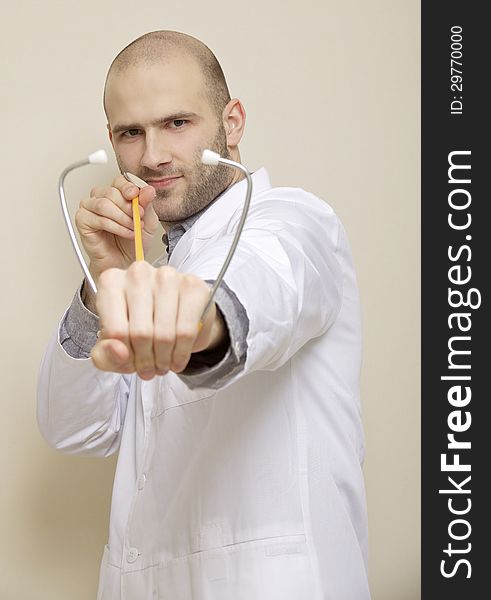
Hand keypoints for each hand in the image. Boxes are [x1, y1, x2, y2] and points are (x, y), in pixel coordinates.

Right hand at [75, 175, 158, 286]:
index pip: (121, 181)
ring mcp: (89, 207)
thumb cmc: (132, 242)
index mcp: (116, 193)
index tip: (142, 204)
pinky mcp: (82, 220)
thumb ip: (148, 205)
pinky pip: (99, 219)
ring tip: (133, 228)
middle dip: (129, 208)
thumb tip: (149, 190)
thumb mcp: (148, 222)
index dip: (131, 190)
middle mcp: (100, 197)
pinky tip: (126, 233)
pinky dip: (116, 227)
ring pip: (104, 204)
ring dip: (123, 218)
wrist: (123, 261)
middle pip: (112, 192)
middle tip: (139, 220)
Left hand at [90, 262, 226, 379]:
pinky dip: (182, 352)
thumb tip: (118, 352)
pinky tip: (177, 358)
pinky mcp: (192, 285)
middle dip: (146, 361)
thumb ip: (104, 354)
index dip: (124, 357)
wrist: (172, 315)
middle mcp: (138, 273)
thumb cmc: (138, 326)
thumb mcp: (112, 345)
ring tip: (163, 365)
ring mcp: (167, 276)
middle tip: (150, 369)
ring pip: (165, 333)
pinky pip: (187, 330)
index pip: (115, 331)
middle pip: (140, 333)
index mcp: (111, 282)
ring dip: (164, 359)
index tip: (131, 364)